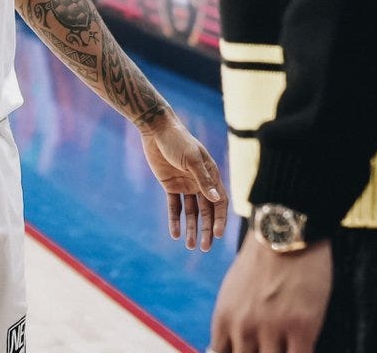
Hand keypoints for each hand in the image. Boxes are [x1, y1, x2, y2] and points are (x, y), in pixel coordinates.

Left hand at [138, 110, 226, 250]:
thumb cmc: (178, 141)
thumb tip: (216, 199)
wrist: (156, 130)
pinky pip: (175, 206)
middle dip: (207, 229)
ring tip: (190, 245)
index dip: (220, 219)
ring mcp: (185, 185)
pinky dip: (175, 220)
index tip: (217, 235)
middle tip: (204, 247)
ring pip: (191, 212)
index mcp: (210, 175)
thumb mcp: (192, 159)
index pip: (219, 202)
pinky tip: (175, 234)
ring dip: (192, 228)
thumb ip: (203, 180)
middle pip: (206, 211)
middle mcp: (200, 182)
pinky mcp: (171, 186)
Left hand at [210, 231, 332, 352]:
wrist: (284, 228)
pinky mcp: (302, 327)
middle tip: (268, 345)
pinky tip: (303, 346)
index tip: (250, 351)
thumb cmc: (260, 261)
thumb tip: (221, 350)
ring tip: (285, 342)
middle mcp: (244, 327)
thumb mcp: (232, 291)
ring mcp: (273, 329)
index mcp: (224, 319)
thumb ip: (230, 323)